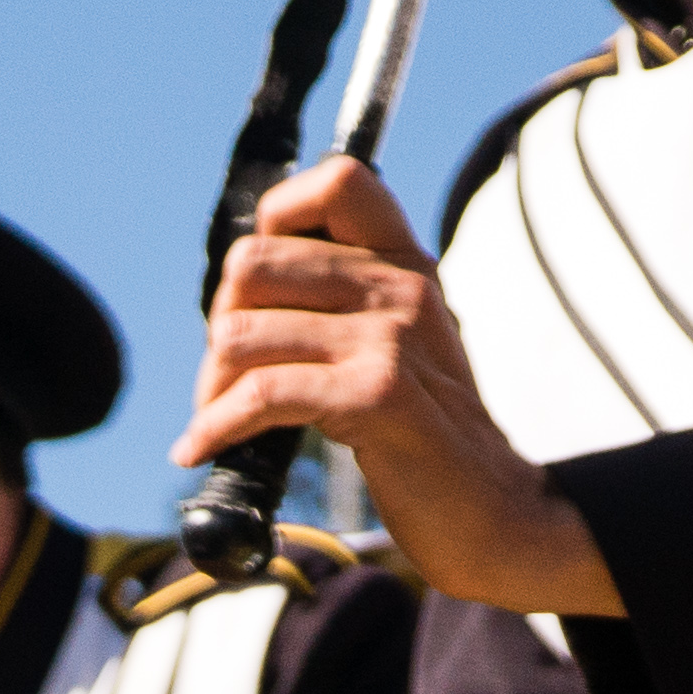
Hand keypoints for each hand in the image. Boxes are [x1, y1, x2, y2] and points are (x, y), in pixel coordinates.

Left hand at [181, 157, 620, 615]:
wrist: (492, 512)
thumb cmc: (427, 434)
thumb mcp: (401, 344)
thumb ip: (345, 302)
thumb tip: (241, 285)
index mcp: (405, 263)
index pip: (337, 181)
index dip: (277, 219)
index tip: (259, 286)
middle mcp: (401, 286)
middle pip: (253, 264)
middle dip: (219, 326)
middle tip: (225, 379)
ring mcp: (391, 337)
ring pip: (241, 333)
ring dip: (211, 387)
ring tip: (220, 420)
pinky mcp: (377, 394)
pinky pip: (260, 393)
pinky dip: (215, 425)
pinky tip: (199, 448)